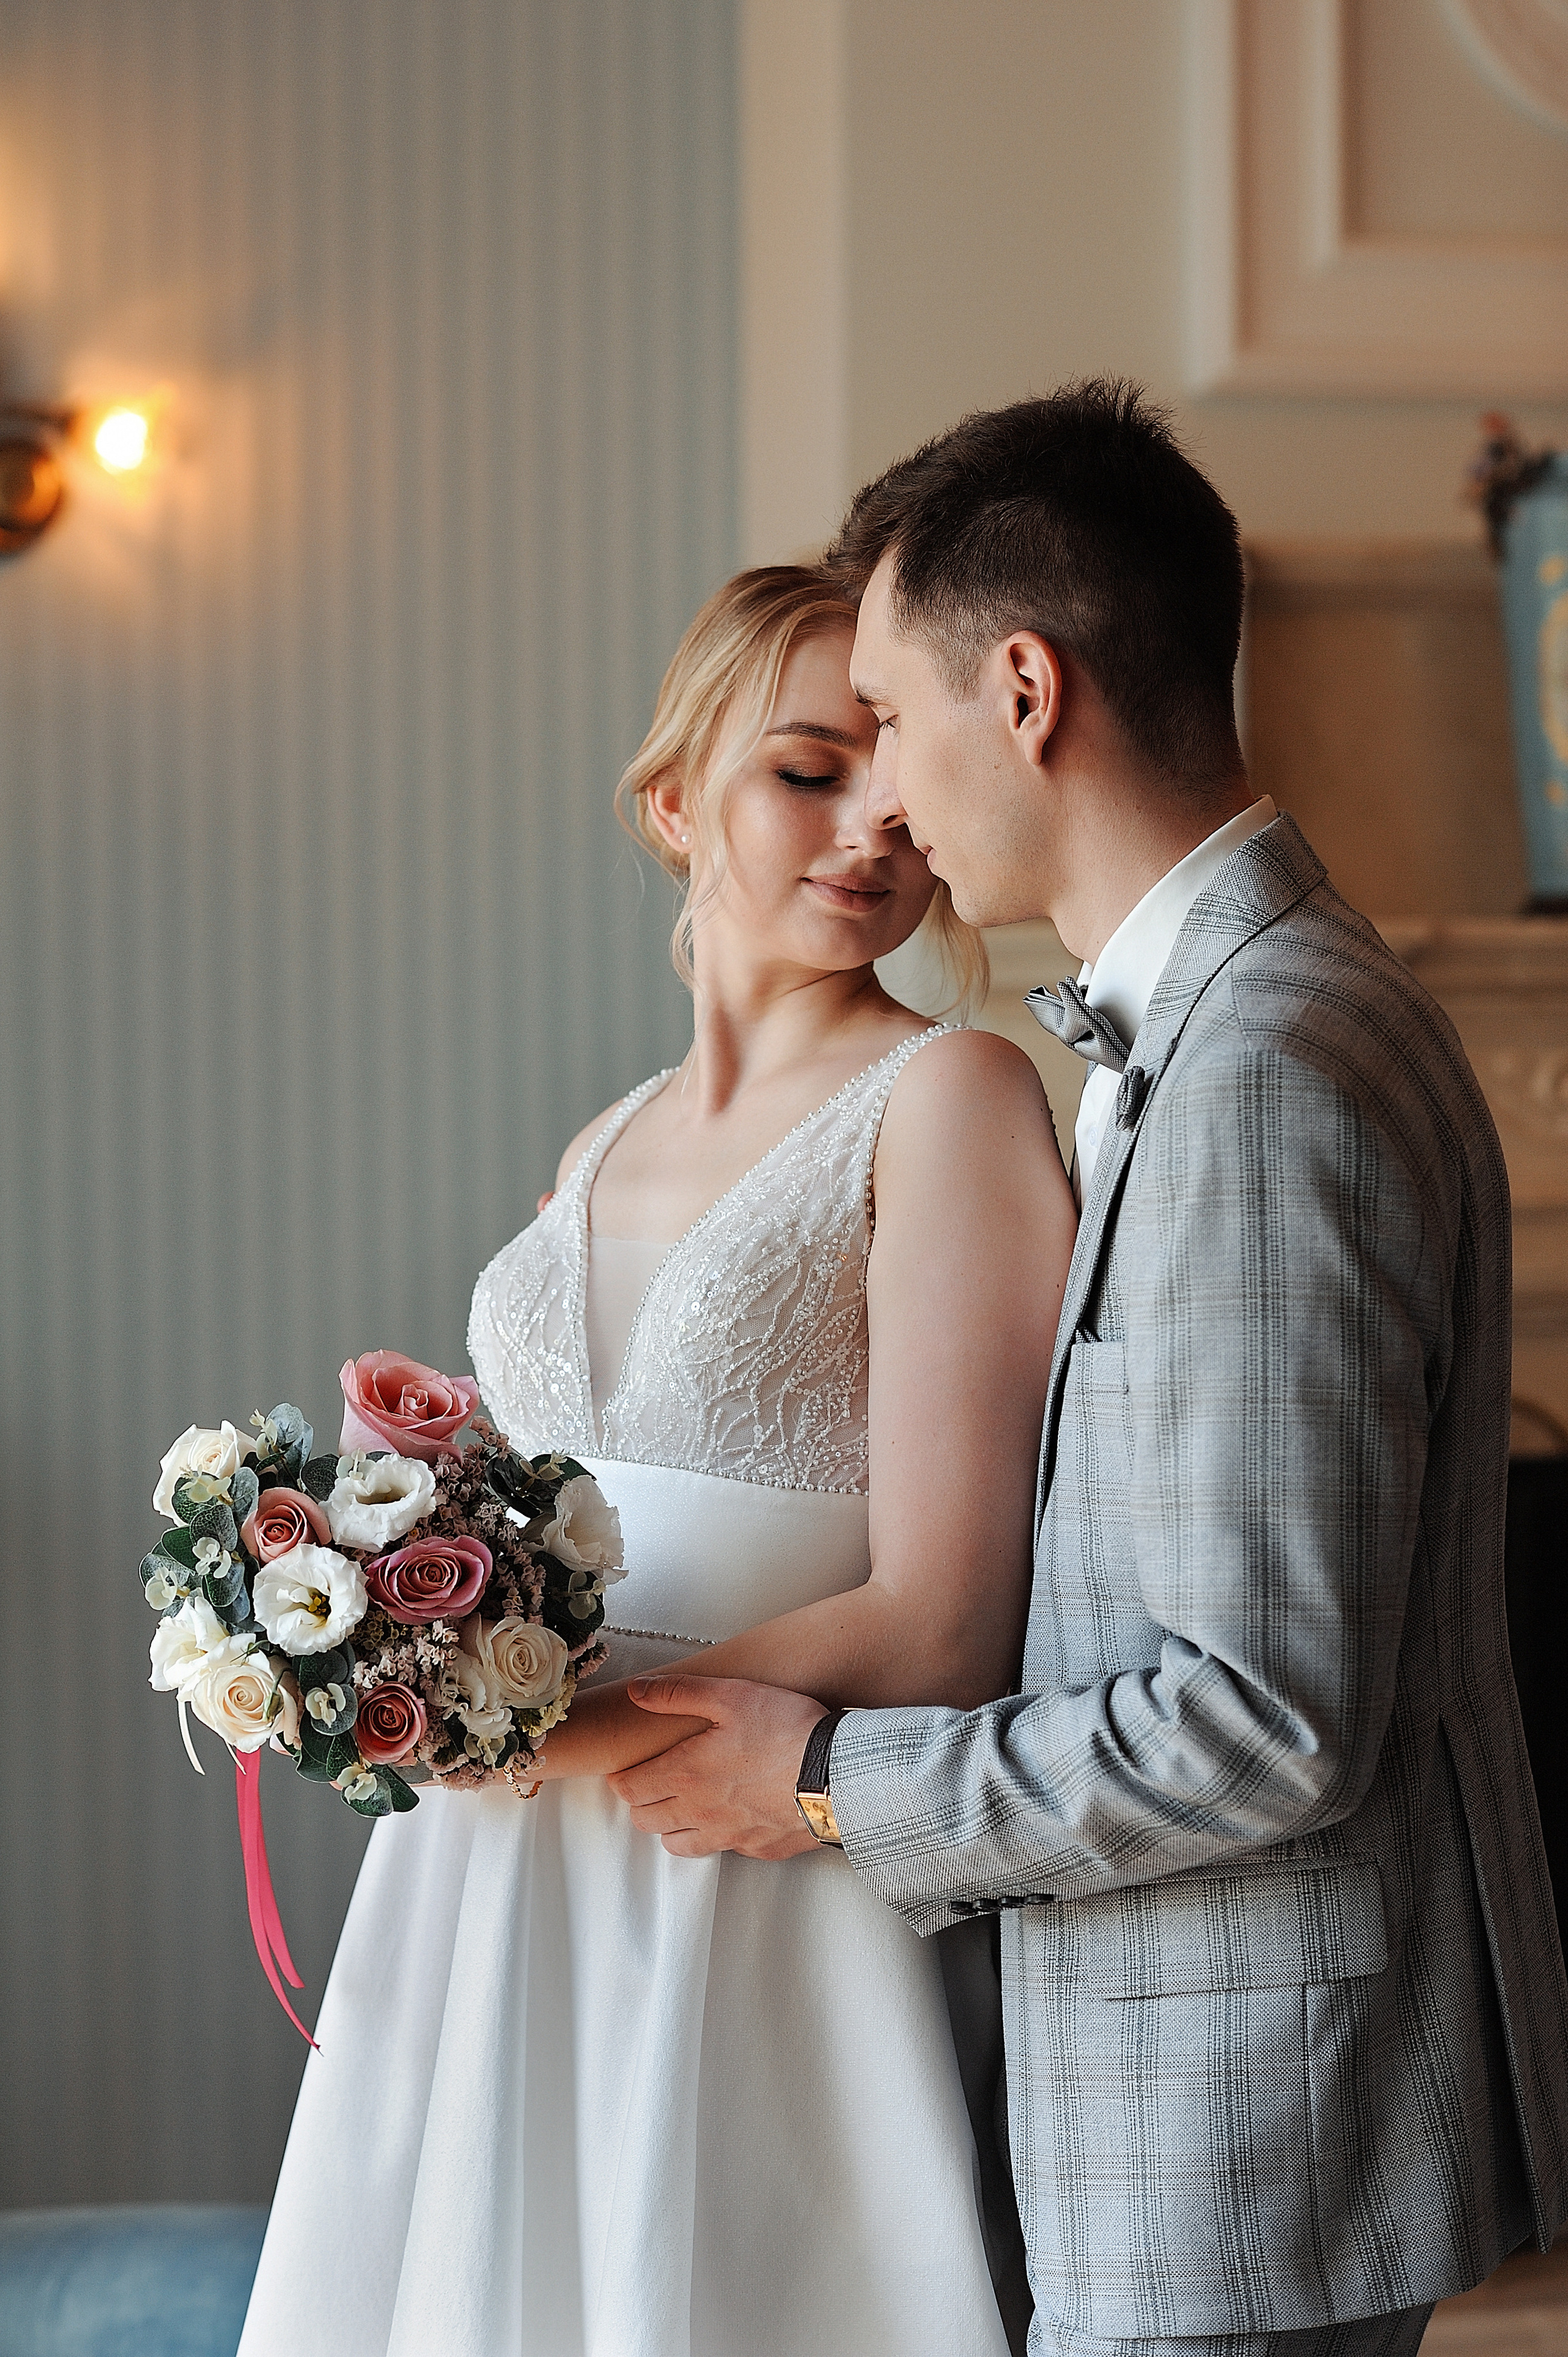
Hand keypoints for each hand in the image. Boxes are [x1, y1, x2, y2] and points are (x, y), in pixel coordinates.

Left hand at [610, 1675, 829, 1857]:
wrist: (838, 1775)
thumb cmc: (786, 1730)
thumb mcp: (730, 1695)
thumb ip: (678, 1693)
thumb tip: (636, 1691)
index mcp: (684, 1775)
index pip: (630, 1789)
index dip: (621, 1779)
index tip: (624, 1769)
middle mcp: (699, 1812)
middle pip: (646, 1821)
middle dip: (641, 1803)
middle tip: (652, 1783)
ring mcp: (728, 1835)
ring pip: (676, 1844)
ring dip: (671, 1826)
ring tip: (684, 1804)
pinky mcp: (758, 1849)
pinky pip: (722, 1850)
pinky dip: (716, 1836)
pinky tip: (730, 1816)